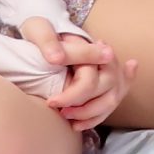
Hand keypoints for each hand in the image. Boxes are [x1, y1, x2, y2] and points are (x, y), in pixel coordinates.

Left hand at [21, 19, 135, 131]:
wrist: (41, 30)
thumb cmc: (40, 30)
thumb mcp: (39, 30)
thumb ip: (49, 42)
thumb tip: (56, 58)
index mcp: (90, 48)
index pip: (92, 79)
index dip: (73, 94)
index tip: (51, 101)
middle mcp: (103, 60)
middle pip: (109, 91)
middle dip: (85, 108)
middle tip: (60, 112)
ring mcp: (105, 71)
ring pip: (113, 99)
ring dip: (92, 115)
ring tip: (69, 120)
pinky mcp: (101, 81)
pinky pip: (110, 102)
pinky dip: (97, 116)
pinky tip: (80, 124)